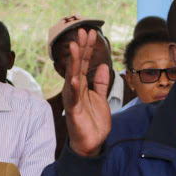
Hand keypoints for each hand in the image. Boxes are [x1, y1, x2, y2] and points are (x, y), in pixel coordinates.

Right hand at [63, 28, 110, 155]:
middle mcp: (75, 89)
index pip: (84, 63)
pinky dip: (73, 88)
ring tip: (74, 47)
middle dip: (80, 48)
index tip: (90, 33)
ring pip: (72, 77)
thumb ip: (101, 83)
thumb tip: (104, 65)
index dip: (87, 48)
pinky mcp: (74, 111)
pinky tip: (74, 78)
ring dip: (73, 62)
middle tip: (83, 31)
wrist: (91, 143)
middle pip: (77, 65)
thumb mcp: (101, 98)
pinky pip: (73, 98)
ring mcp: (73, 99)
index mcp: (82, 86)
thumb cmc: (93, 121)